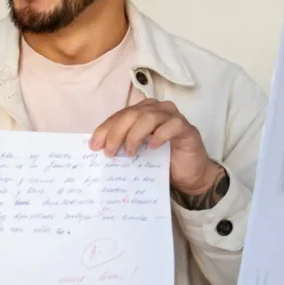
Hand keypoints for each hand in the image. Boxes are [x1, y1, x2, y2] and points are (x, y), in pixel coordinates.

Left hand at [89, 98, 224, 201]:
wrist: (189, 175)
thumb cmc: (161, 161)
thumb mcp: (136, 152)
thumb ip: (121, 144)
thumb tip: (96, 147)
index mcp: (142, 111)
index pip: (119, 116)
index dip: (105, 129)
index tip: (94, 146)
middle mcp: (157, 109)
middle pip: (131, 114)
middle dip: (116, 133)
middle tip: (110, 152)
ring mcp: (173, 117)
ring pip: (149, 117)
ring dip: (135, 135)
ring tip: (129, 153)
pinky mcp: (187, 128)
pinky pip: (172, 125)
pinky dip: (159, 135)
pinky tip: (152, 147)